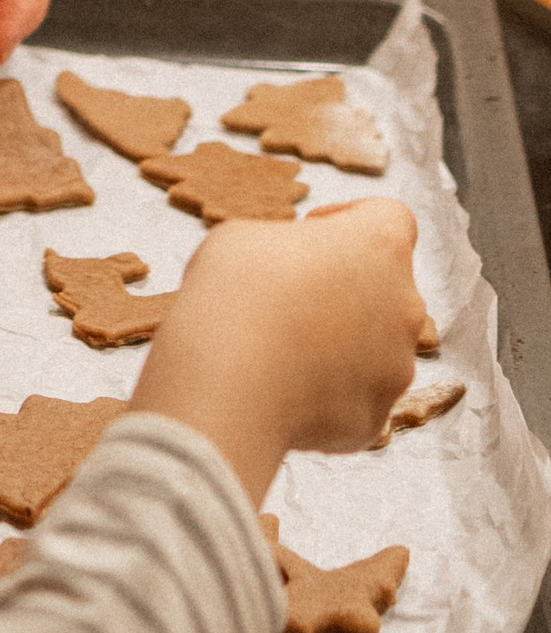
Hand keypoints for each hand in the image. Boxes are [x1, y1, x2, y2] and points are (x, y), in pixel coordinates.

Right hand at [128, 200, 425, 501]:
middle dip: (344, 288)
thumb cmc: (231, 297)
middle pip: (384, 286)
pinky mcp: (376, 416)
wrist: (227, 386)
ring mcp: (397, 366)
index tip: (313, 232)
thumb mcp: (242, 238)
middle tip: (289, 296)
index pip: (389, 217)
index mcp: (379, 245)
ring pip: (374, 346)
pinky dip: (327, 392)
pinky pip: (355, 397)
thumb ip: (286, 245)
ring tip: (281, 348)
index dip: (349, 220)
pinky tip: (283, 388)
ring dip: (339, 342)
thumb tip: (292, 269)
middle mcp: (404, 304)